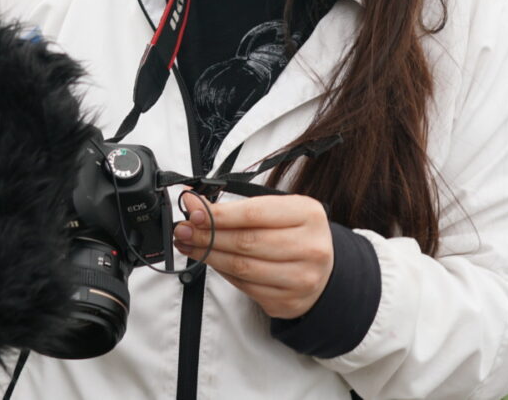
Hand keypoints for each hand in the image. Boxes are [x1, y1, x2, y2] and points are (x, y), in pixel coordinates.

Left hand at [172, 192, 333, 319]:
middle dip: (206, 235)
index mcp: (308, 215)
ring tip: (188, 245)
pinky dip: (222, 272)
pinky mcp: (288, 302)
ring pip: (241, 268)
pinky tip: (211, 261)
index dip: (218, 214)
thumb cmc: (297, 234)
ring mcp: (301, 279)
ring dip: (207, 256)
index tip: (192, 211)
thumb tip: (196, 205)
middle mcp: (310, 248)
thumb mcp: (278, 210)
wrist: (324, 269)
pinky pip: (244, 287)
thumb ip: (240, 208)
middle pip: (245, 242)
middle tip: (182, 230)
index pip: (253, 214)